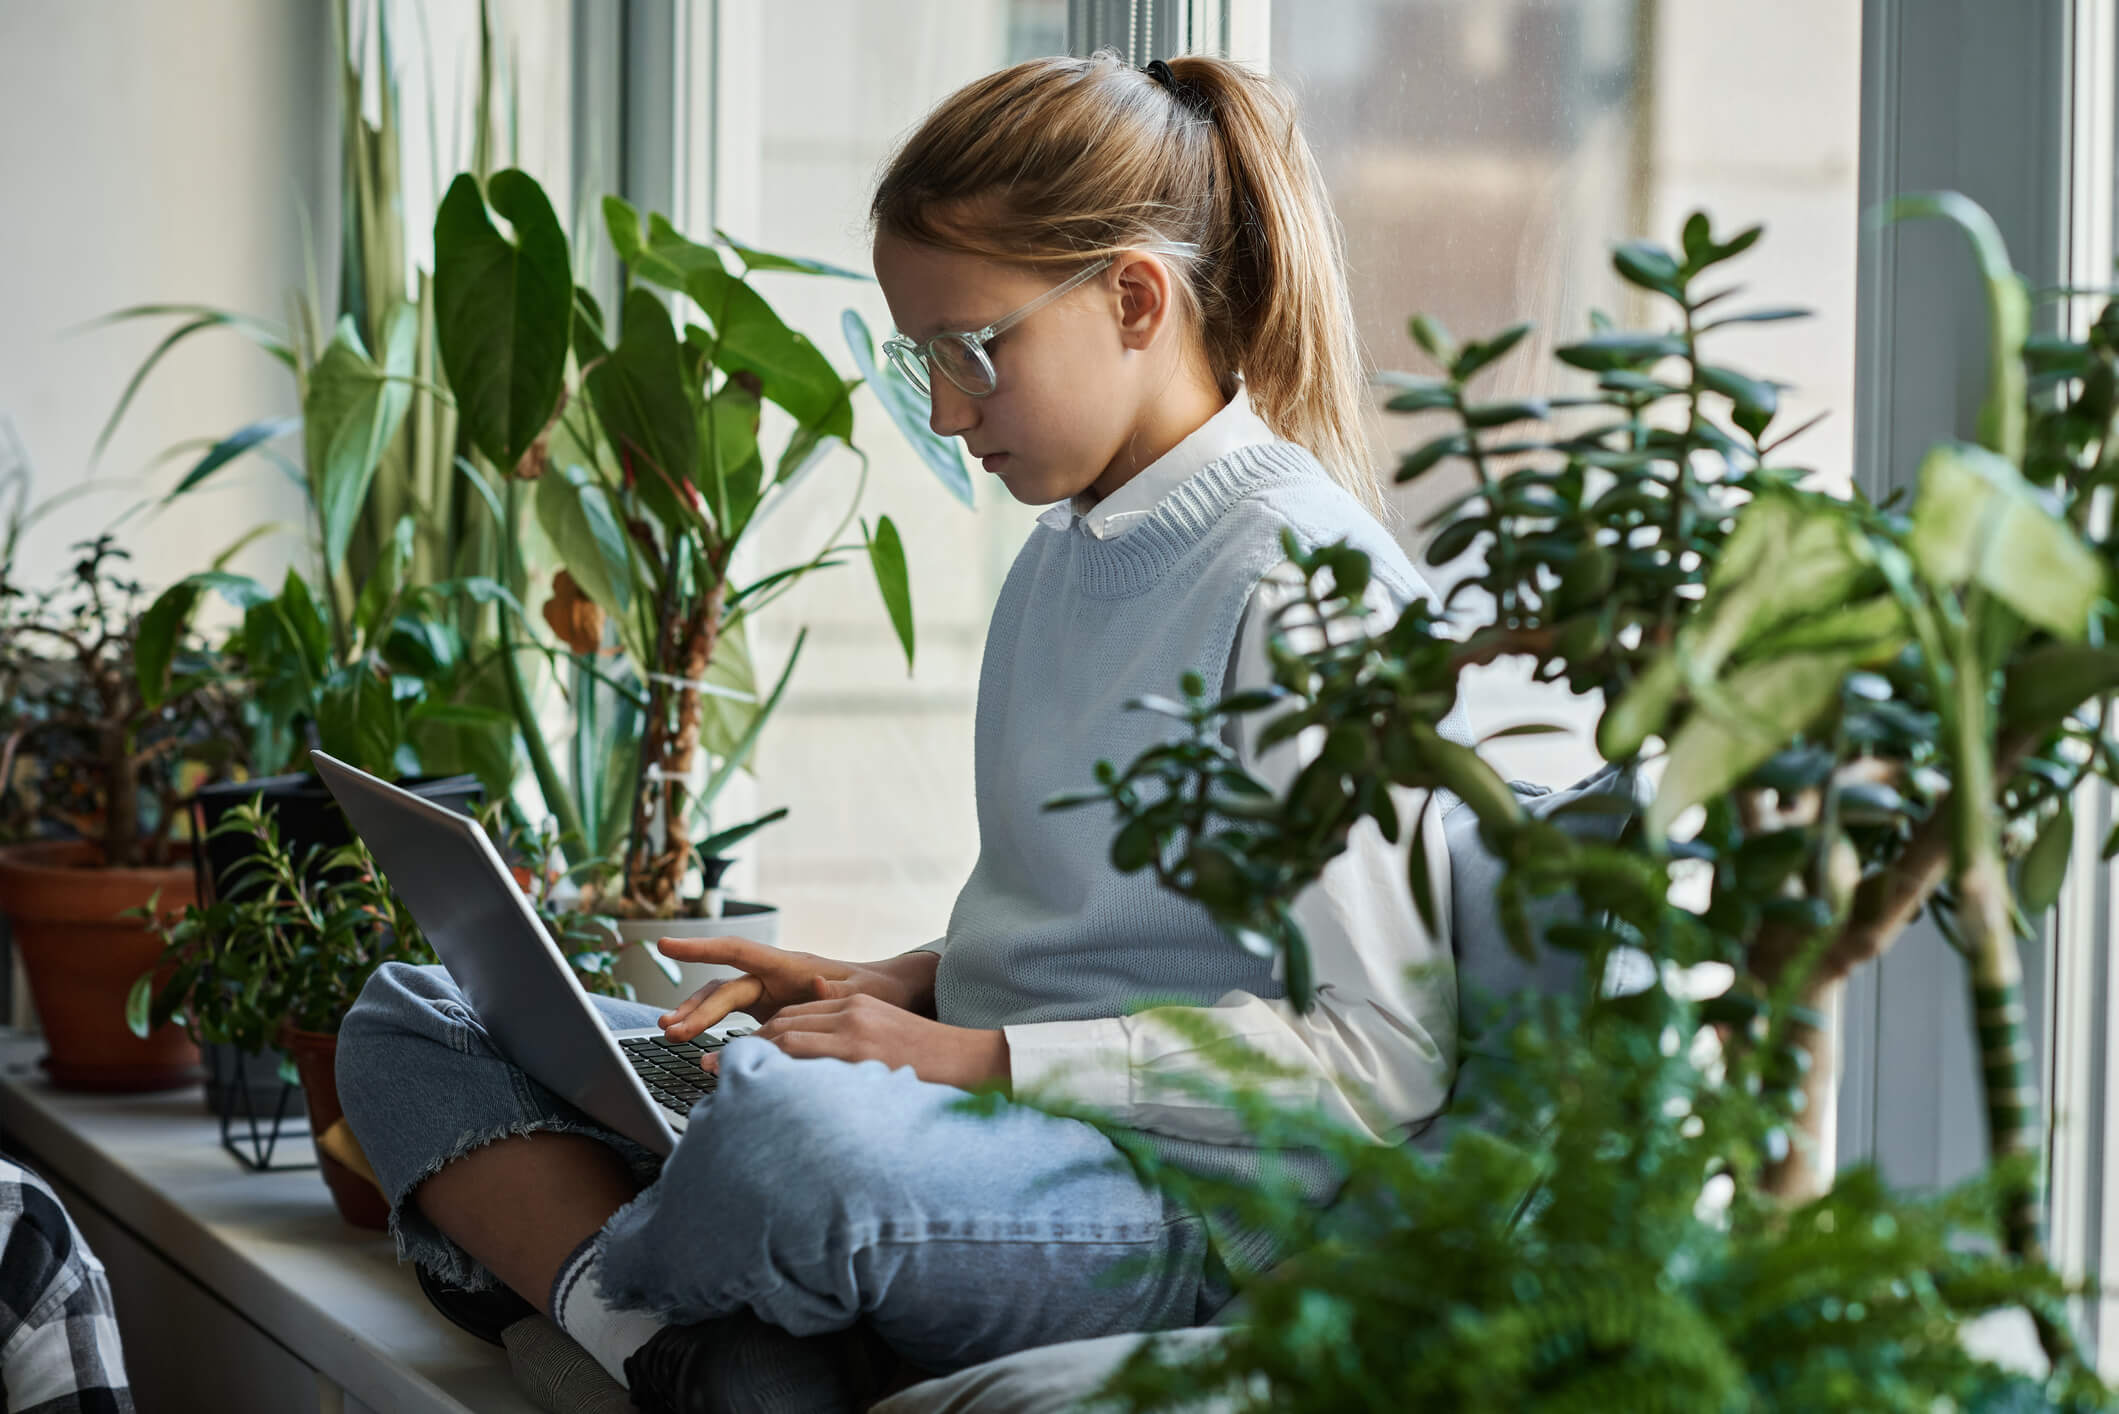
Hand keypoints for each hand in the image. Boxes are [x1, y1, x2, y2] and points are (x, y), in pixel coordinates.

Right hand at [654, 938, 931, 1040]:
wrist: (894, 995)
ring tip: (671, 1034)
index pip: (738, 951)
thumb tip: (812, 982)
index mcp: (790, 965)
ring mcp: (772, 993)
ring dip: (697, 1015)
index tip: (667, 944)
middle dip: (695, 1006)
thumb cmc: (879, 993)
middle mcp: (774, 976)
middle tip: (669, 1030)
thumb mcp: (861, 994)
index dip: (702, 947)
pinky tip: (694, 1043)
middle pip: (725, 987)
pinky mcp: (773, 1010)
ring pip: (723, 999)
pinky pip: (735, 1016)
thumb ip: (835, 990)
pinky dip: (714, 1027)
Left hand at [707, 980, 1010, 1090]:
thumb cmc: (933, 1068)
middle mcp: (851, 1011)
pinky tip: (752, 1084)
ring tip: (719, 1078)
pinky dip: (772, 1067)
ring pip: (785, 1037)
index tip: (734, 1058)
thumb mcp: (886, 1050)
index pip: (796, 1018)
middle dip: (744, 1046)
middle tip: (710, 1068)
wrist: (976, 1064)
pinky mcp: (857, 1049)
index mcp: (858, 1009)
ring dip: (748, 1058)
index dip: (761, 1038)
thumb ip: (848, 1054)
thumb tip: (815, 1080)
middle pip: (783, 1023)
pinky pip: (801, 1055)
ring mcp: (853, 1029)